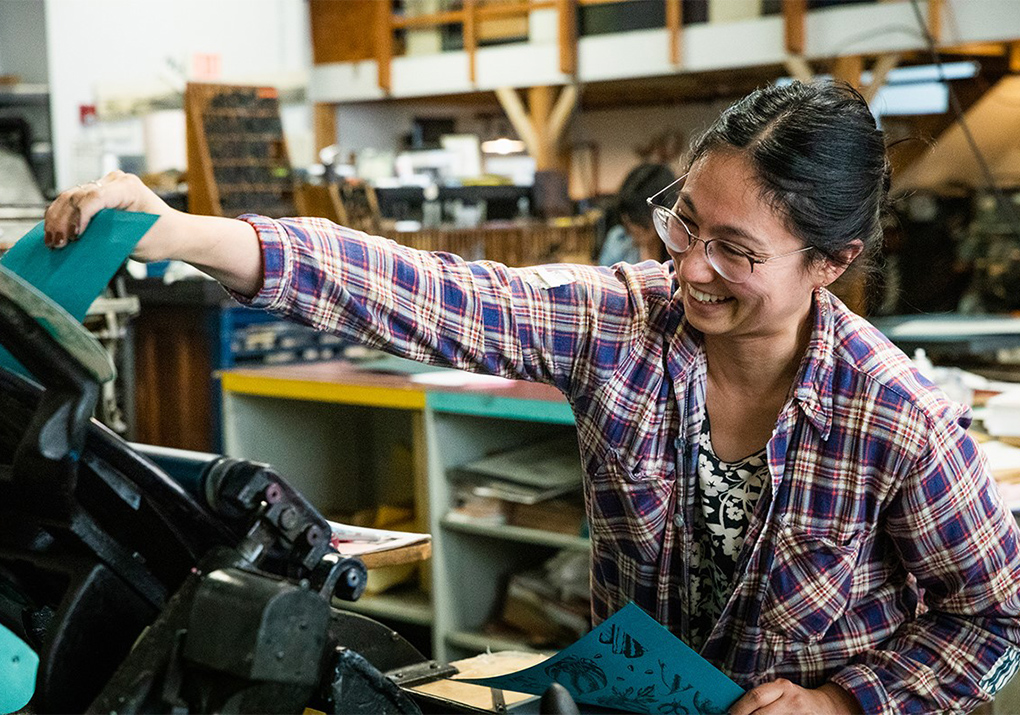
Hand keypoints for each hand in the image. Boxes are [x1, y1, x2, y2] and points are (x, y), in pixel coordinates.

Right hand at [44, 171, 179, 260]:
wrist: (174, 233)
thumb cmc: (163, 236)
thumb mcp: (138, 241)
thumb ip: (111, 237)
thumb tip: (84, 241)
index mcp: (128, 188)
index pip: (95, 198)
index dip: (80, 217)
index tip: (73, 237)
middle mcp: (115, 182)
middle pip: (78, 196)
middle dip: (64, 221)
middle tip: (57, 243)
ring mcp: (106, 187)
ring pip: (71, 197)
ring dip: (58, 219)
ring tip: (52, 241)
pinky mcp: (99, 196)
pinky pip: (74, 203)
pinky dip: (63, 217)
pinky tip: (55, 232)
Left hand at [729, 680, 861, 714]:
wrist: (826, 707)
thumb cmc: (795, 700)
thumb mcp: (781, 693)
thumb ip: (763, 698)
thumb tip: (737, 707)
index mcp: (782, 687)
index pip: (756, 696)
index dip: (740, 707)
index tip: (729, 714)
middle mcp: (791, 698)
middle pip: (761, 711)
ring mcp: (799, 712)